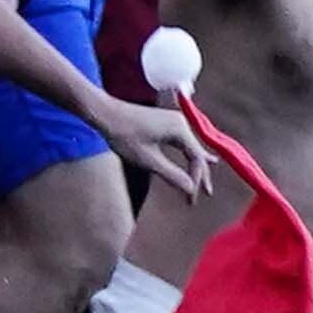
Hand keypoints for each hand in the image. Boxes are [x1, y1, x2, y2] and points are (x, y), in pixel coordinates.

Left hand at [99, 94, 214, 189]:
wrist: (105, 113)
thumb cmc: (124, 136)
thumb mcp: (148, 160)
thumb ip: (171, 175)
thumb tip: (191, 188)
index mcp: (180, 130)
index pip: (196, 159)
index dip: (197, 180)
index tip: (191, 199)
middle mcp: (181, 123)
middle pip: (196, 153)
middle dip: (200, 174)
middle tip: (207, 194)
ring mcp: (174, 121)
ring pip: (190, 148)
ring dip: (195, 165)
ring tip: (207, 179)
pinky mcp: (165, 122)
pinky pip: (182, 142)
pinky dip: (188, 154)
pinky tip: (193, 157)